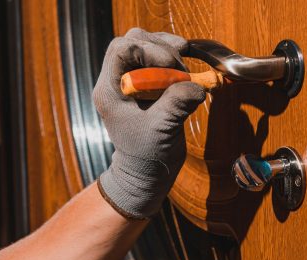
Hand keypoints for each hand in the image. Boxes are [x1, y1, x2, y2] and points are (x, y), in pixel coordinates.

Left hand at [93, 28, 205, 218]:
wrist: (145, 171)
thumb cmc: (147, 156)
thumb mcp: (162, 130)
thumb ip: (176, 105)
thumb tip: (197, 85)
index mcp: (110, 90)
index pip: (121, 50)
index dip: (149, 50)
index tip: (172, 68)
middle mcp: (115, 80)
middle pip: (132, 40)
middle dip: (160, 49)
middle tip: (179, 71)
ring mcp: (130, 79)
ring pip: (144, 42)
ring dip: (167, 49)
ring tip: (183, 69)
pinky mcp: (145, 81)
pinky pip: (156, 54)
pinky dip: (172, 55)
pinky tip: (184, 66)